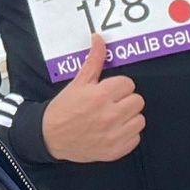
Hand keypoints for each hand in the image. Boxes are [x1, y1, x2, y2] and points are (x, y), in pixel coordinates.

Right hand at [42, 34, 145, 162]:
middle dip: (125, 100)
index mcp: (101, 95)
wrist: (50, 137)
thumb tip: (99, 38)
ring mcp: (114, 135)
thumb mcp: (78, 82)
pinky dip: (126, 135)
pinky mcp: (115, 150)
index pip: (128, 84)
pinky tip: (112, 131)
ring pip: (140, 119)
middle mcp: (110, 115)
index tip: (107, 91)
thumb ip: (93, 60)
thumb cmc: (64, 108)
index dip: (118, 86)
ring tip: (113, 117)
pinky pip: (136, 138)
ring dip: (128, 118)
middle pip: (138, 101)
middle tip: (110, 104)